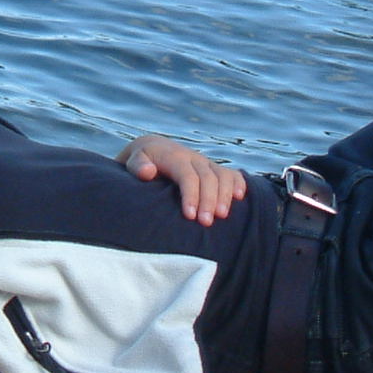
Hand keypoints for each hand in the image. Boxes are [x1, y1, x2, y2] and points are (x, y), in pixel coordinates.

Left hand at [118, 134, 247, 225]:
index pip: (187, 175)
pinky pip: (231, 173)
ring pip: (222, 175)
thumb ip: (138, 165)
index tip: (190, 216)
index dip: (191, 195)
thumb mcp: (132, 161)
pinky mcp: (213, 169)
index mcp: (174, 156)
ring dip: (225, 195)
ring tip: (222, 216)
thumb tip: (147, 172)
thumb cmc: (141, 162)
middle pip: (207, 178)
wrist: (153, 149)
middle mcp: (193, 158)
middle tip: (206, 223)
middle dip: (209, 201)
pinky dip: (238, 183)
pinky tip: (240, 197)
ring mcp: (205, 163)